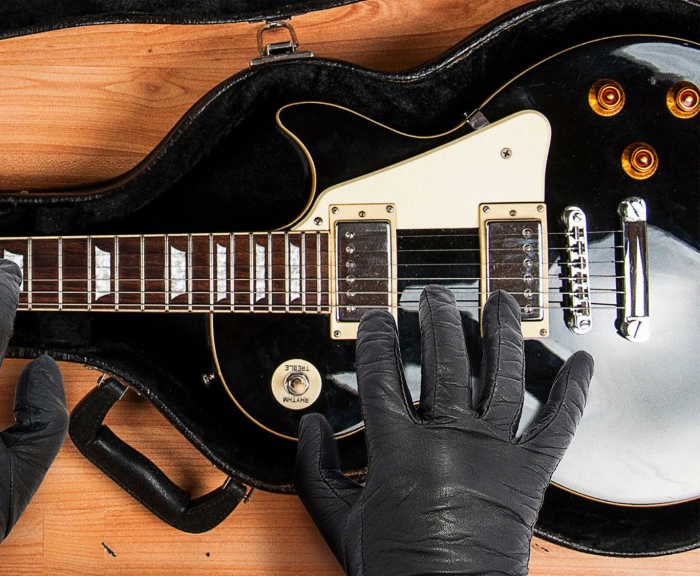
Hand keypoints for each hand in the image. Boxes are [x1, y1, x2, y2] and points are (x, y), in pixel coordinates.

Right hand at [295, 286, 592, 575]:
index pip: (382, 374)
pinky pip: (558, 426)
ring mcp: (496, 453)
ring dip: (501, 332)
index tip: (374, 319)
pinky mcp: (530, 474)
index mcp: (399, 450)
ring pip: (503, 376)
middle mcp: (451, 441)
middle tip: (432, 297)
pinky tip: (580, 363)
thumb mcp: (336, 519)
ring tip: (501, 301)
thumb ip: (313, 467)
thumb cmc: (395, 568)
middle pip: (446, 360)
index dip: (375, 338)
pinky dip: (574, 393)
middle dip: (437, 319)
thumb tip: (308, 426)